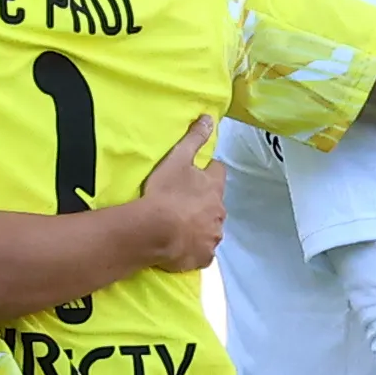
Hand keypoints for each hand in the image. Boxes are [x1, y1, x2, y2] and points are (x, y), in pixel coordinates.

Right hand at [139, 116, 225, 271]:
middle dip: (204, 203)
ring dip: (200, 226)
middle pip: (216, 203)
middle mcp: (219, 212)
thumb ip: (194, 139)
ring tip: (180, 227)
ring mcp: (213, 236)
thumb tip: (210, 118)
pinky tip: (181, 246)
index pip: (219, 172)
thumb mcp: (177, 159)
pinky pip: (203, 252)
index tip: (195, 174)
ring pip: (211, 228)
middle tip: (183, 203)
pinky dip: (195, 248)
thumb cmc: (166, 193)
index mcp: (214, 187)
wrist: (156, 231)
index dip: (208, 171)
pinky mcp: (204, 257)